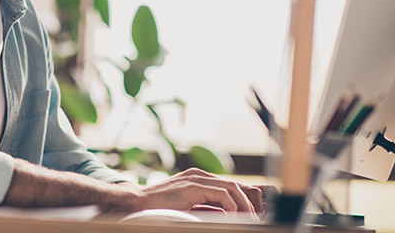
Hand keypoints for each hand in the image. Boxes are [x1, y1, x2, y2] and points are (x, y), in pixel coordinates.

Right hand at [120, 168, 264, 213]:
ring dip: (243, 205)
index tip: (254, 214)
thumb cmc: (160, 207)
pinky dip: (232, 206)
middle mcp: (200, 175)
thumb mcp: (188, 205)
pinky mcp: (193, 186)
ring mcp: (196, 178)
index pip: (230, 185)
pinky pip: (222, 194)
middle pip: (234, 184)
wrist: (138, 202)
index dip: (244, 198)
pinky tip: (233, 217)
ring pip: (231, 187)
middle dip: (249, 202)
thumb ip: (205, 206)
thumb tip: (226, 216)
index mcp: (199, 178)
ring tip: (248, 219)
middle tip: (256, 218)